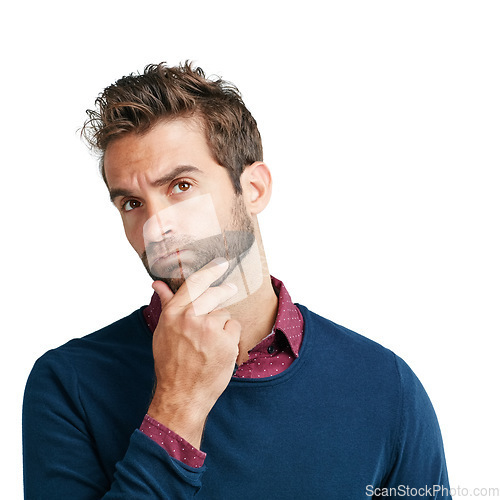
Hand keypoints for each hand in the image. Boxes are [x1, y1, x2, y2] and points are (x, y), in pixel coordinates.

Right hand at [147, 258, 240, 448]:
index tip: (220, 263)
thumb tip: (158, 284)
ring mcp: (209, 329)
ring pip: (225, 312)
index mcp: (173, 313)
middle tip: (230, 289)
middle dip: (224, 291)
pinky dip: (231, 336)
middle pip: (214, 293)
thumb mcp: (163, 331)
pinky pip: (234, 326)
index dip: (209, 271)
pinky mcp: (226, 341)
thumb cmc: (171, 363)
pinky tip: (220, 348)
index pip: (194, 283)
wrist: (183, 393)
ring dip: (222, 323)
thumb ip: (166, 304)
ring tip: (211, 341)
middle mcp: (190, 317)